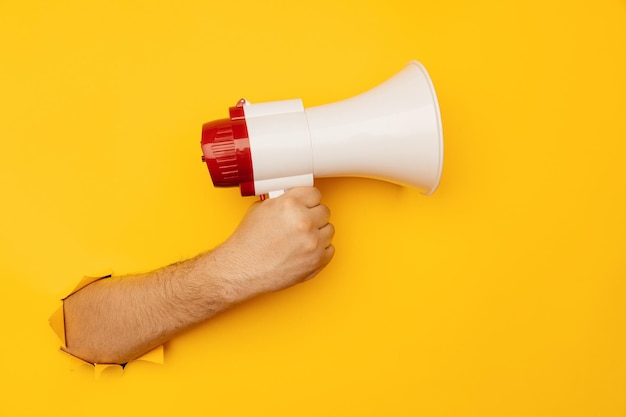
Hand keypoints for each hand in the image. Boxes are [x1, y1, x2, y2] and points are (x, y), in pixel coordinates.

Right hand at [211, 187, 334, 300]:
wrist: (242, 269)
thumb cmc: (248, 243)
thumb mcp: (261, 209)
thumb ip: (283, 201)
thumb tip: (295, 199)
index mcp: (290, 205)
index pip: (315, 193)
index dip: (308, 200)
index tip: (306, 204)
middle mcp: (304, 222)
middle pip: (324, 211)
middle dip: (313, 215)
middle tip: (301, 222)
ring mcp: (313, 242)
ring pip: (329, 230)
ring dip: (318, 232)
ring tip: (301, 238)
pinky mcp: (316, 260)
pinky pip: (330, 249)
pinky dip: (320, 250)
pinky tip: (304, 250)